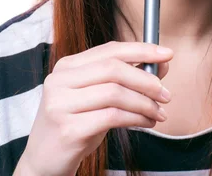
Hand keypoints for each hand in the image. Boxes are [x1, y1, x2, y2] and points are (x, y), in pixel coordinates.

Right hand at [14, 41, 172, 175]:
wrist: (44, 161)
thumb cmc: (76, 124)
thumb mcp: (99, 97)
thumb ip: (126, 79)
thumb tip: (162, 64)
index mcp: (67, 66)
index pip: (109, 49)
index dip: (141, 50)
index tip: (167, 54)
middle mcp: (60, 80)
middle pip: (113, 69)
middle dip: (146, 80)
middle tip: (166, 94)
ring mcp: (61, 104)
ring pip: (115, 93)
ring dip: (145, 103)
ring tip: (158, 113)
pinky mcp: (68, 128)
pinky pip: (112, 117)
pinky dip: (136, 119)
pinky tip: (146, 123)